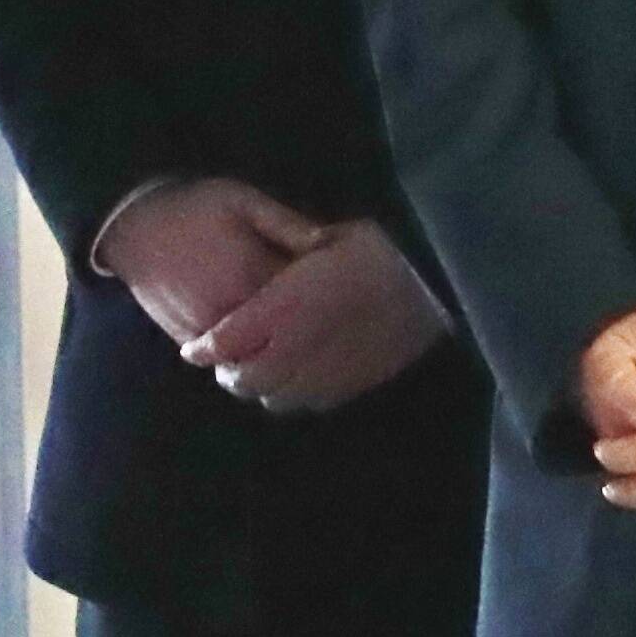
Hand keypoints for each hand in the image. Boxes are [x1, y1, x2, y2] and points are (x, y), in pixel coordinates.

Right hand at [89, 176, 324, 354]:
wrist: (133, 227)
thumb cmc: (193, 208)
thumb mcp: (244, 202)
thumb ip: (287, 225)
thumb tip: (328, 243)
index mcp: (249, 274)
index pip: (305, 299)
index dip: (326, 295)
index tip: (339, 285)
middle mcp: (229, 312)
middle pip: (285, 334)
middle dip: (307, 325)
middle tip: (324, 309)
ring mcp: (207, 333)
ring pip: (258, 355)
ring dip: (278, 345)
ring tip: (296, 326)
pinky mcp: (190, 343)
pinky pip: (230, 360)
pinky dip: (250, 353)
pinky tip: (265, 336)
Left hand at [191, 220, 450, 415]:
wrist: (441, 285)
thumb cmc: (385, 250)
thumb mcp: (331, 234)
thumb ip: (290, 253)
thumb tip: (262, 261)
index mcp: (287, 304)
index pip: (226, 340)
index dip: (204, 349)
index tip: (195, 348)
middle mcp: (299, 345)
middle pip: (245, 378)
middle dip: (230, 372)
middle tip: (225, 360)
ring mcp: (326, 372)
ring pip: (274, 397)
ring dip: (260, 387)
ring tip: (260, 369)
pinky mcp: (351, 386)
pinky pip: (309, 402)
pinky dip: (294, 394)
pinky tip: (299, 376)